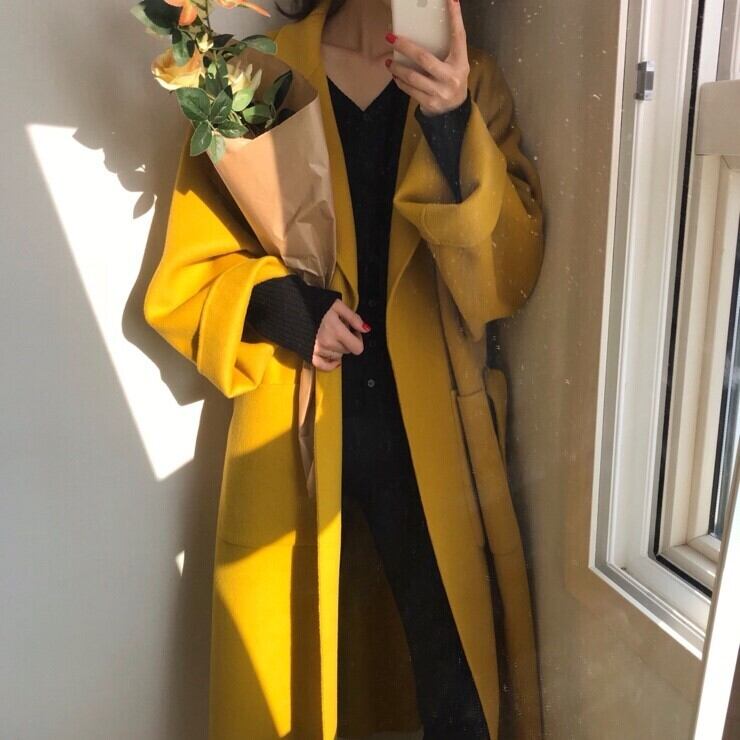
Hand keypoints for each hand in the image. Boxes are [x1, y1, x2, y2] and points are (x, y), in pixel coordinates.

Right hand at [312, 299, 370, 370]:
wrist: (293, 307)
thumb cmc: (317, 305)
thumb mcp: (338, 305)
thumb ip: (353, 318)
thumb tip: (366, 329)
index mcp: (336, 331)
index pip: (357, 348)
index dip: (358, 339)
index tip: (353, 331)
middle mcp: (328, 344)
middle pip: (347, 351)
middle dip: (347, 342)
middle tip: (341, 330)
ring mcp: (318, 350)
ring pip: (337, 357)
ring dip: (338, 349)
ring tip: (332, 336)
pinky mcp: (309, 353)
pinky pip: (323, 365)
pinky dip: (330, 364)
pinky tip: (334, 360)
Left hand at [385, 0, 469, 116]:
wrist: (454, 110)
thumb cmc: (452, 80)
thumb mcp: (455, 63)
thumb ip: (447, 48)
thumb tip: (427, 27)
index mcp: (460, 62)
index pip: (458, 36)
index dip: (455, 18)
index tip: (450, 0)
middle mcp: (451, 77)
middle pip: (424, 58)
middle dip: (405, 47)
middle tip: (391, 38)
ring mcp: (440, 92)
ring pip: (413, 77)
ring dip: (397, 68)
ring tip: (388, 61)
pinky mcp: (430, 103)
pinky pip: (410, 90)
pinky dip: (400, 82)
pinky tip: (395, 76)